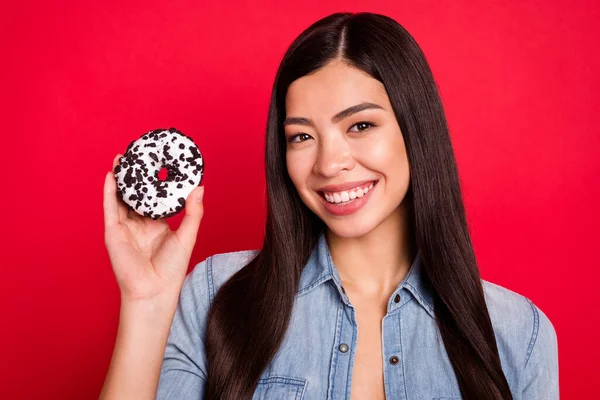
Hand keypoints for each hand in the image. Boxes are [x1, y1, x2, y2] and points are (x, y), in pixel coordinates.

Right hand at [103, 154, 204, 302]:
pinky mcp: (113, 232)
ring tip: (122, 158)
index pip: (155, 199)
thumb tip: (200, 188)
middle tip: (139, 154)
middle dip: (136, 176)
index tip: (160, 163)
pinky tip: (111, 175)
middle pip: (136, 195)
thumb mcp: (187, 236)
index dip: (156, 182)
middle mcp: (139, 224)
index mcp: (157, 225)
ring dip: (121, 179)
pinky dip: (109, 191)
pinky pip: (110, 208)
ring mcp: (125, 228)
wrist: (154, 290)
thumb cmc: (172, 268)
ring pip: (121, 198)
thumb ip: (193, 213)